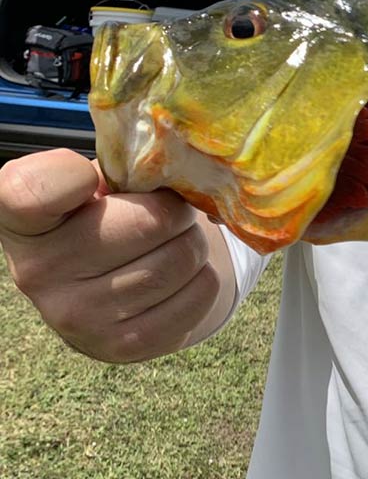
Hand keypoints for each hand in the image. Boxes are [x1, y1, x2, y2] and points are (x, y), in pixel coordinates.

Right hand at [0, 149, 231, 361]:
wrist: (101, 291)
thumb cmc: (104, 218)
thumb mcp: (97, 184)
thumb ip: (120, 166)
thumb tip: (179, 161)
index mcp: (22, 218)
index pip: (33, 190)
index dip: (73, 178)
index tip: (94, 182)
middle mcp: (37, 272)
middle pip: (151, 222)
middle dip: (177, 210)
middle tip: (170, 212)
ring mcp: (77, 316)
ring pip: (181, 259)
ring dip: (194, 243)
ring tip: (175, 242)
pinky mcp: (120, 346)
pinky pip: (199, 293)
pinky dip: (205, 277)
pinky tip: (182, 275)